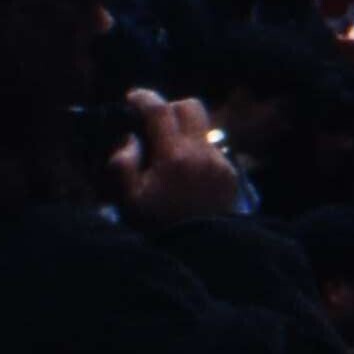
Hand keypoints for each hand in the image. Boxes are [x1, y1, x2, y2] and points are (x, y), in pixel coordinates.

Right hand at [113, 92, 245, 224]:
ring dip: (184, 131)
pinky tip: (186, 175)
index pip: (160, 110)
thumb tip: (128, 141)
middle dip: (169, 109)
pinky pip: (213, 150)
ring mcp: (220, 163)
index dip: (143, 98)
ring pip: (203, 127)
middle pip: (190, 106)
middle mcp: (201, 153)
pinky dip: (196, 153)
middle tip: (152, 125)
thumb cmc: (161, 230)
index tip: (131, 100)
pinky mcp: (231, 176)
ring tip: (168, 153)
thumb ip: (122, 166)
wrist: (203, 256)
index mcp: (174, 156)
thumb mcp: (129, 202)